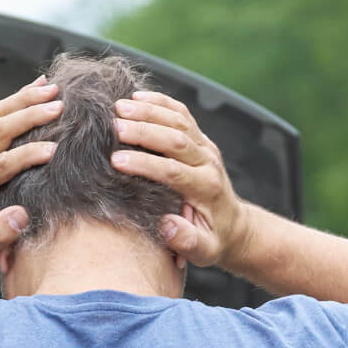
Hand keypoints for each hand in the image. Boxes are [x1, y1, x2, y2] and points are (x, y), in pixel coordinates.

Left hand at [0, 77, 62, 270]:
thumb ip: (0, 233)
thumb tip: (19, 216)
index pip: (2, 163)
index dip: (27, 155)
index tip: (54, 150)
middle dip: (29, 114)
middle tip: (60, 106)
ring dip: (25, 98)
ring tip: (54, 88)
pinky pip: (0, 114)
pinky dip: (20, 98)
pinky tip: (41, 85)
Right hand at [110, 90, 250, 268]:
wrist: (233, 225)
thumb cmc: (213, 239)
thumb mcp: (204, 250)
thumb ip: (187, 241)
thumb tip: (166, 226)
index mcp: (206, 188)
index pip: (174, 171)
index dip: (145, 164)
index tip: (116, 162)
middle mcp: (208, 162)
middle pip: (176, 139)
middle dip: (144, 131)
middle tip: (113, 125)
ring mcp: (205, 147)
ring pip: (179, 120)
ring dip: (149, 111)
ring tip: (119, 106)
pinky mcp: (199, 139)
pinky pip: (182, 114)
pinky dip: (161, 102)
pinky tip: (137, 97)